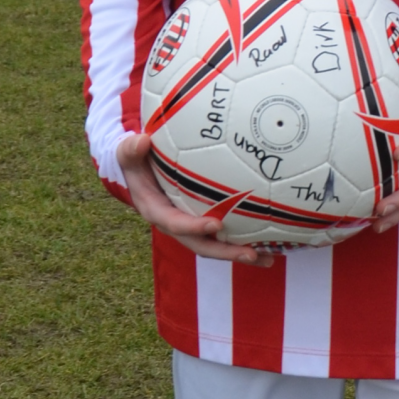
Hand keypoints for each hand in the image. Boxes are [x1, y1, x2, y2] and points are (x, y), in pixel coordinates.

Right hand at [114, 131, 274, 266]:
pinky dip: (245, 240)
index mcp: (156, 211)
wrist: (140, 170)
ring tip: (268, 258)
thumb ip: (130, 149)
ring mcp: (191, 225)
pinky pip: (224, 235)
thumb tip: (141, 141)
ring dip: (240, 253)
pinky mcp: (203, 222)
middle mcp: (175, 224)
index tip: (215, 225)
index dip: (193, 227)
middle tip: (251, 254)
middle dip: (225, 252)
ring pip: (215, 245)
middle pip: (200, 244)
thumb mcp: (128, 153)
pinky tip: (270, 243)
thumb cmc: (136, 159)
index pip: (174, 223)